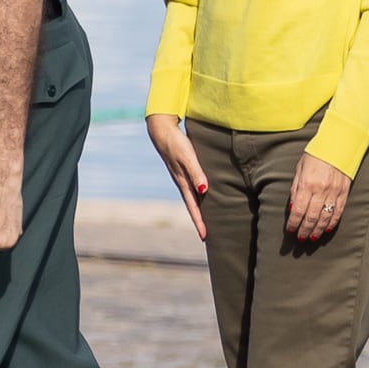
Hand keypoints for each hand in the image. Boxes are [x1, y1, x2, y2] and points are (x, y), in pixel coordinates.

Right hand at [143, 113, 208, 241]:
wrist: (162, 130)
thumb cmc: (176, 142)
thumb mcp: (187, 157)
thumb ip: (196, 173)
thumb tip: (204, 191)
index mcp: (183, 182)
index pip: (193, 206)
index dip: (199, 222)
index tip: (205, 236)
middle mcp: (182, 182)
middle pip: (193, 206)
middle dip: (199, 220)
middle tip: (206, 236)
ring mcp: (182, 176)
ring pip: (193, 198)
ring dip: (199, 209)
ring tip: (206, 220)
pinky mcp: (183, 169)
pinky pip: (193, 187)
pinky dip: (198, 196)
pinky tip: (203, 195)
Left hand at [285, 151, 353, 243]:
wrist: (337, 146)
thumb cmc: (314, 157)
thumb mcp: (299, 170)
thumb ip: (296, 190)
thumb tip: (293, 209)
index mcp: (307, 184)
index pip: (299, 210)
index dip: (294, 223)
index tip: (290, 230)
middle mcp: (321, 190)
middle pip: (312, 217)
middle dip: (305, 230)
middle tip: (300, 239)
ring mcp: (334, 192)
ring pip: (325, 217)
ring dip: (318, 230)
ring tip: (312, 238)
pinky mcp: (344, 193)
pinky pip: (338, 212)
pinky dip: (332, 222)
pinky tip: (327, 229)